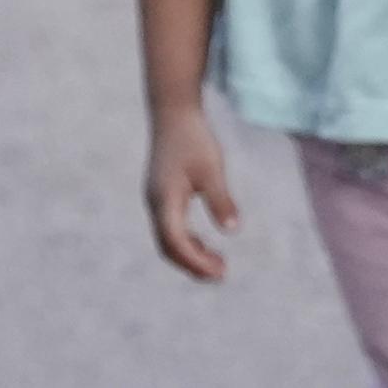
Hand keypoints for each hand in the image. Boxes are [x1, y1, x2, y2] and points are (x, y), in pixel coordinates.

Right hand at [146, 105, 238, 280]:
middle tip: (222, 274)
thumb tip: (232, 229)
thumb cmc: (194, 139)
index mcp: (164, 198)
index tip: (222, 272)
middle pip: (166, 246)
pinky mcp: (161, 194)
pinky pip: (168, 228)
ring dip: (189, 255)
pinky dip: (186, 242)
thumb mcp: (212, 169)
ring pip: (166, 239)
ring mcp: (155, 198)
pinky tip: (205, 243)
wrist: (173, 113)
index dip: (196, 261)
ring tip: (218, 263)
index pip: (175, 241)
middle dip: (192, 265)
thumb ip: (220, 199)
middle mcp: (155, 201)